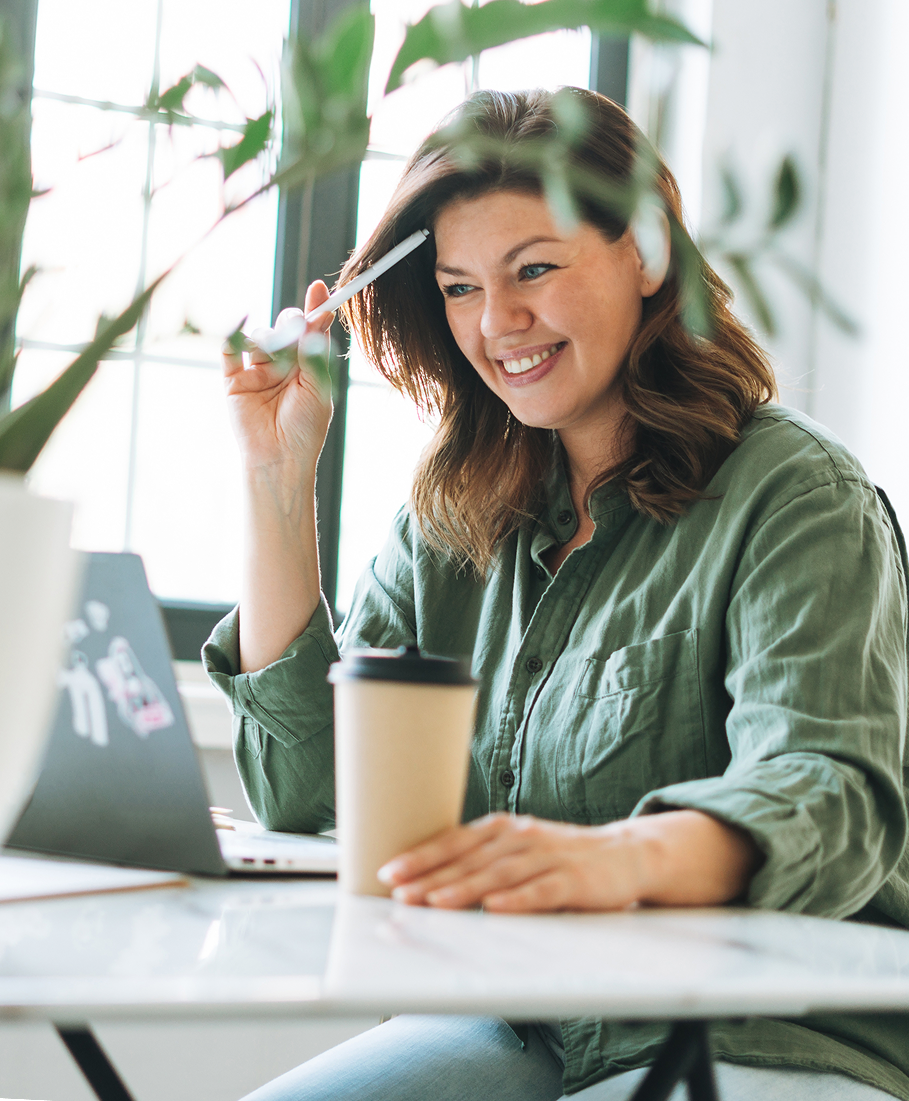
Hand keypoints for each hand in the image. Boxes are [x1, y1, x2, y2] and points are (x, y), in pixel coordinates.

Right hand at [221, 281, 334, 472]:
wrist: (280, 458)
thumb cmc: (306, 428)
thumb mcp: (318, 386)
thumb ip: (315, 351)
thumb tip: (319, 316)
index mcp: (307, 368)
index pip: (310, 332)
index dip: (315, 310)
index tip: (320, 289)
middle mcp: (282, 367)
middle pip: (284, 329)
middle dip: (290, 324)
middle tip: (296, 329)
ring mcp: (257, 372)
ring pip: (260, 338)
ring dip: (268, 339)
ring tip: (274, 356)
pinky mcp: (235, 381)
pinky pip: (229, 352)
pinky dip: (233, 336)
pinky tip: (241, 329)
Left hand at [377, 810, 760, 913]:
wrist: (626, 854)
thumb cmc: (561, 857)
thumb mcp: (518, 850)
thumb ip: (483, 860)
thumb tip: (428, 882)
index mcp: (503, 828)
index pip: (455, 840)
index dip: (422, 856)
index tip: (390, 872)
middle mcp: (521, 837)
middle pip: (470, 858)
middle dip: (432, 875)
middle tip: (400, 892)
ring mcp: (548, 856)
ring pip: (499, 874)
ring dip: (465, 888)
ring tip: (435, 903)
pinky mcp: (575, 879)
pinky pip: (542, 890)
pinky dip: (518, 900)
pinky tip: (494, 910)